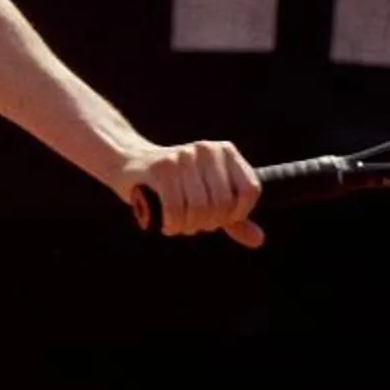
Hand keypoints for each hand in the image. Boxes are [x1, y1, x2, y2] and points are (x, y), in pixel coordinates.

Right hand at [121, 140, 263, 247]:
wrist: (130, 163)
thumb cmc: (175, 184)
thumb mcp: (209, 197)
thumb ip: (234, 217)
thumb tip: (259, 240)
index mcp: (225, 151)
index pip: (250, 190)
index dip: (238, 214)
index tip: (221, 219)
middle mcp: (207, 150)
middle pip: (223, 204)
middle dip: (208, 224)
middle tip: (193, 224)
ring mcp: (183, 157)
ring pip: (199, 209)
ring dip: (188, 227)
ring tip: (179, 225)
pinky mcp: (161, 168)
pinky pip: (176, 209)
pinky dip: (173, 225)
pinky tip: (168, 225)